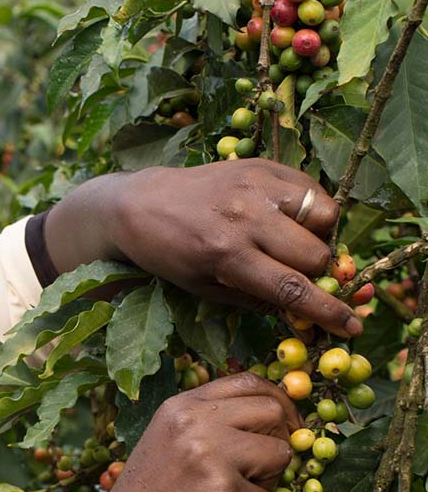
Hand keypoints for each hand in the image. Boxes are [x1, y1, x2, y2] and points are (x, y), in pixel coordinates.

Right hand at [88, 373, 299, 491]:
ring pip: (281, 454)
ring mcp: (208, 456)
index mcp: (179, 407)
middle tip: (263, 472)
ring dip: (270, 483)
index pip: (248, 382)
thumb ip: (209, 423)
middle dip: (279, 442)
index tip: (283, 427)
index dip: (277, 403)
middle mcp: (193, 423)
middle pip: (273, 412)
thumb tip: (275, 413)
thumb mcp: (167, 443)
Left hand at [103, 160, 356, 336]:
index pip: (291, 288)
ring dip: (318, 238)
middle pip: (314, 255)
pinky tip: (289, 220)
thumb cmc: (170, 255)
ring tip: (292, 244)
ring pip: (324, 217)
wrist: (141, 204)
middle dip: (317, 274)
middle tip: (301, 275)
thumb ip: (255, 297)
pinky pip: (312, 189)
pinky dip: (312, 209)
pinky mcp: (262, 165)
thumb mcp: (204, 288)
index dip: (327, 311)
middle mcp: (245, 218)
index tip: (351, 326)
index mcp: (226, 256)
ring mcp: (256, 186)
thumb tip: (305, 307)